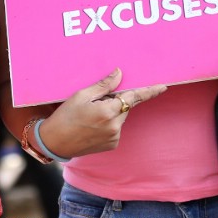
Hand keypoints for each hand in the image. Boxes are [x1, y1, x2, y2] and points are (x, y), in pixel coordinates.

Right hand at [37, 69, 167, 157]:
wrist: (55, 142)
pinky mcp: (112, 145)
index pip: (133, 97)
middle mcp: (114, 126)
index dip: (149, 91)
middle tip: (96, 101)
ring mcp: (114, 137)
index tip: (163, 86)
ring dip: (112, 112)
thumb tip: (119, 73)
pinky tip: (93, 125)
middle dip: (116, 100)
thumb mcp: (81, 95)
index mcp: (107, 112)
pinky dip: (109, 123)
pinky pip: (116, 128)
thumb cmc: (65, 116)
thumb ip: (104, 86)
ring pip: (120, 117)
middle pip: (125, 106)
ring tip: (90, 115)